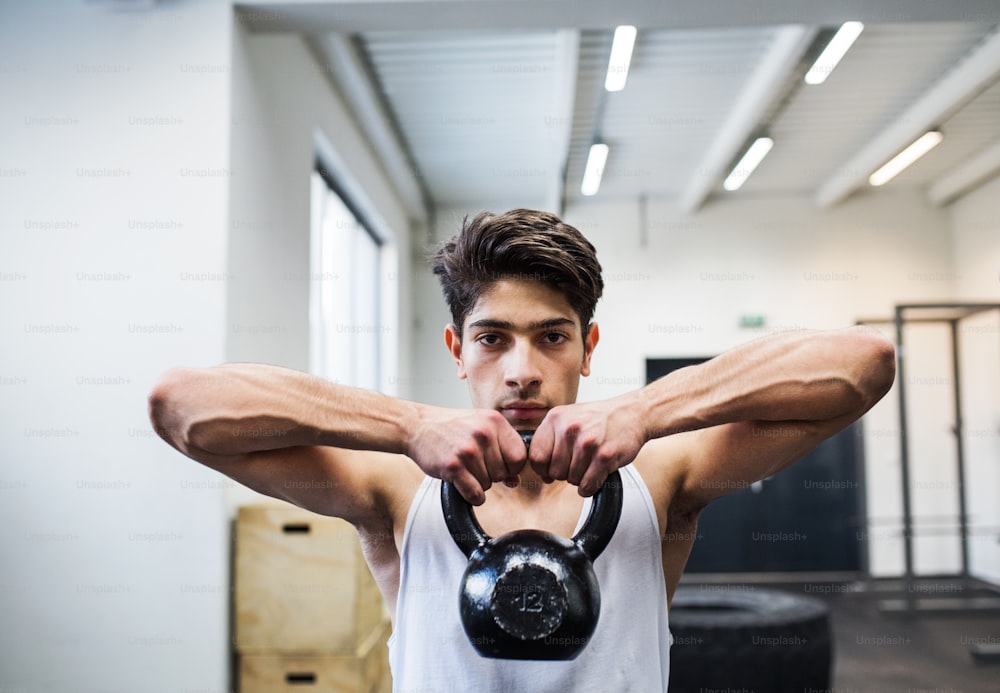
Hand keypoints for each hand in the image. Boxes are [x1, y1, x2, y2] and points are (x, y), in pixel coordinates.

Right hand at [406, 406, 526, 504]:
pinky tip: (461, 483)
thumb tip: (515, 480)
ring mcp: (468, 450)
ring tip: (464, 467)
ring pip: (488, 484)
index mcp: (496, 421)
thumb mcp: (480, 427)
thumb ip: (501, 449)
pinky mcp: (453, 466)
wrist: (417, 426)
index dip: (512, 467)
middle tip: (474, 464)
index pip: (520, 456)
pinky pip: (475, 494)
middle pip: (504, 473)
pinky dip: (471, 495)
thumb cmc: (450, 427)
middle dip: (491, 475)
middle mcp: (484, 434)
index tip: (499, 466)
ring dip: (477, 483)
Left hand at [529, 395, 647, 495]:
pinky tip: (596, 475)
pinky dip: (590, 486)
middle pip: (554, 472)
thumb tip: (541, 472)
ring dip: (580, 478)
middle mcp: (569, 429)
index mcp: (555, 418)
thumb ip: (551, 440)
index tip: (550, 470)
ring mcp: (587, 442)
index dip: (542, 469)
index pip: (536, 456)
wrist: (632, 413)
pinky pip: (587, 485)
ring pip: (571, 480)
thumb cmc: (600, 418)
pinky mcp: (604, 456)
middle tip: (578, 464)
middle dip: (565, 474)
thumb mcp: (569, 418)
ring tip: (590, 464)